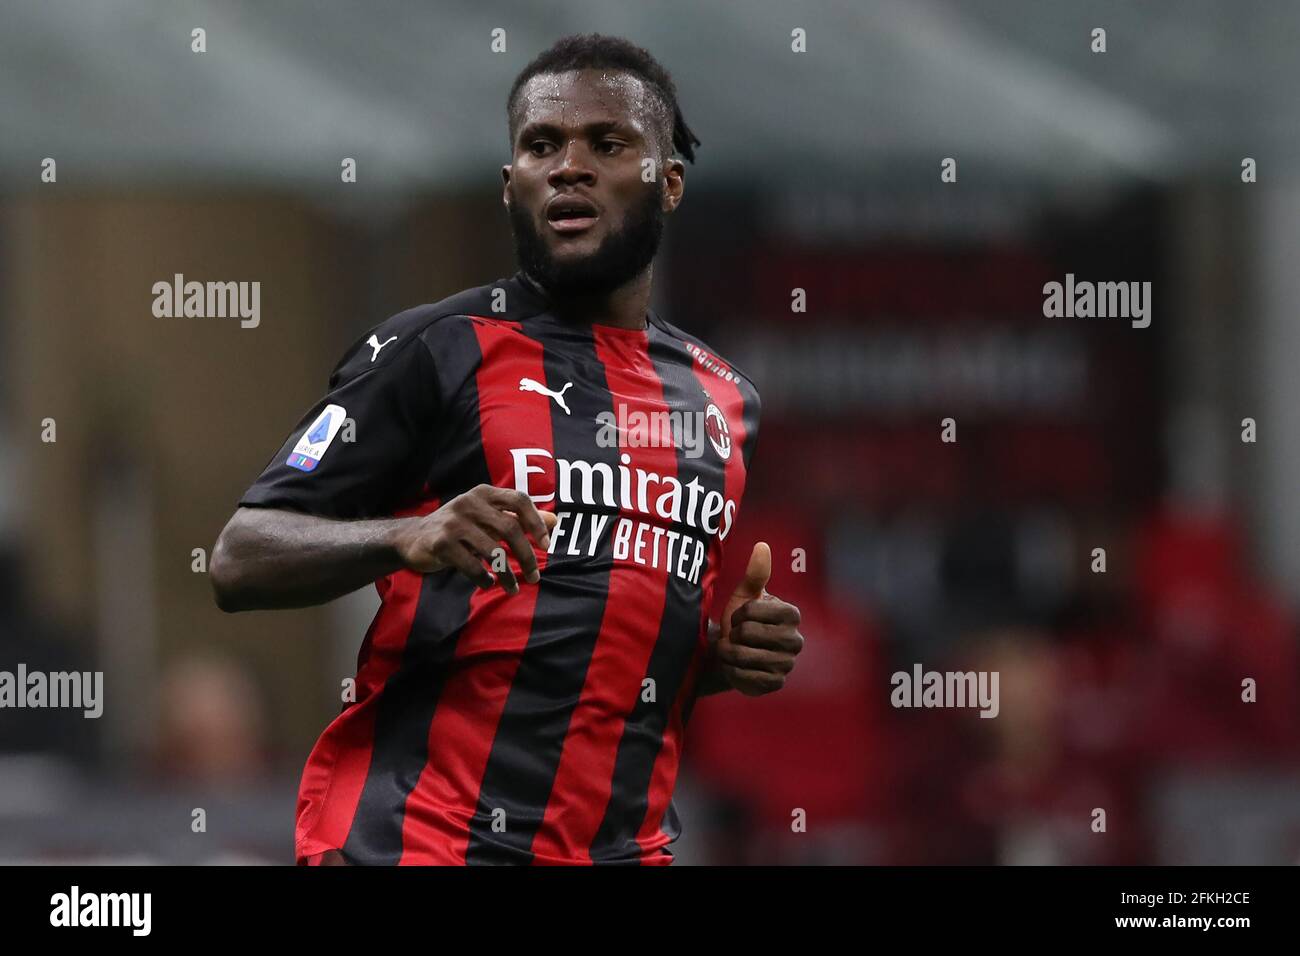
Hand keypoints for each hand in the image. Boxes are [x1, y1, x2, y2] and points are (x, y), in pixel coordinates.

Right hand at [393, 484, 556, 593]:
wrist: (412, 538)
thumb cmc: (459, 528)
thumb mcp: (487, 518)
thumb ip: (519, 518)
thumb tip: (554, 521)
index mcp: (484, 493)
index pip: (518, 500)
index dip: (536, 522)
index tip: (546, 545)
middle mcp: (469, 503)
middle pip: (509, 528)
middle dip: (526, 556)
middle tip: (535, 576)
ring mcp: (453, 522)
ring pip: (492, 551)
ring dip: (507, 574)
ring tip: (514, 588)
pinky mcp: (440, 543)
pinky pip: (471, 565)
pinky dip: (484, 578)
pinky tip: (488, 583)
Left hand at [715, 542, 803, 695]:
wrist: (732, 652)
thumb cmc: (740, 620)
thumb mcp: (745, 595)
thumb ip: (755, 573)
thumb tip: (762, 545)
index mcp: (791, 615)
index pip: (751, 611)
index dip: (738, 614)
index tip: (741, 617)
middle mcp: (795, 640)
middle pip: (747, 634)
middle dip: (732, 634)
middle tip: (735, 636)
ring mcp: (787, 664)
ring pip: (743, 655)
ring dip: (728, 652)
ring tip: (731, 650)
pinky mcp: (775, 684)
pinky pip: (744, 676)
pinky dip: (731, 671)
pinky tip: (734, 667)